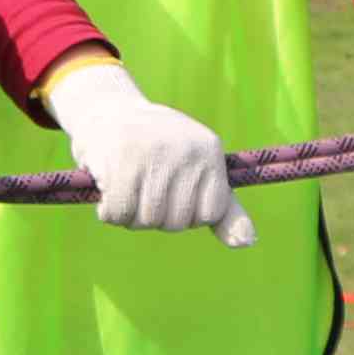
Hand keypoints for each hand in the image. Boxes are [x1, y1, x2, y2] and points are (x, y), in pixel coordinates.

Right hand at [43, 61, 253, 245]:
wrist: (107, 111)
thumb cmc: (155, 148)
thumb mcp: (197, 170)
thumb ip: (224, 210)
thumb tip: (247, 243)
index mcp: (210, 151)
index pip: (210, 214)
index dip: (186, 212)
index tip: (172, 190)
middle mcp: (186, 150)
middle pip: (177, 222)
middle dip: (155, 215)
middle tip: (144, 186)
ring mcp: (155, 154)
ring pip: (147, 221)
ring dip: (130, 215)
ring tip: (126, 186)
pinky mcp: (122, 162)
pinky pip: (119, 214)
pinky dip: (109, 212)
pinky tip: (108, 191)